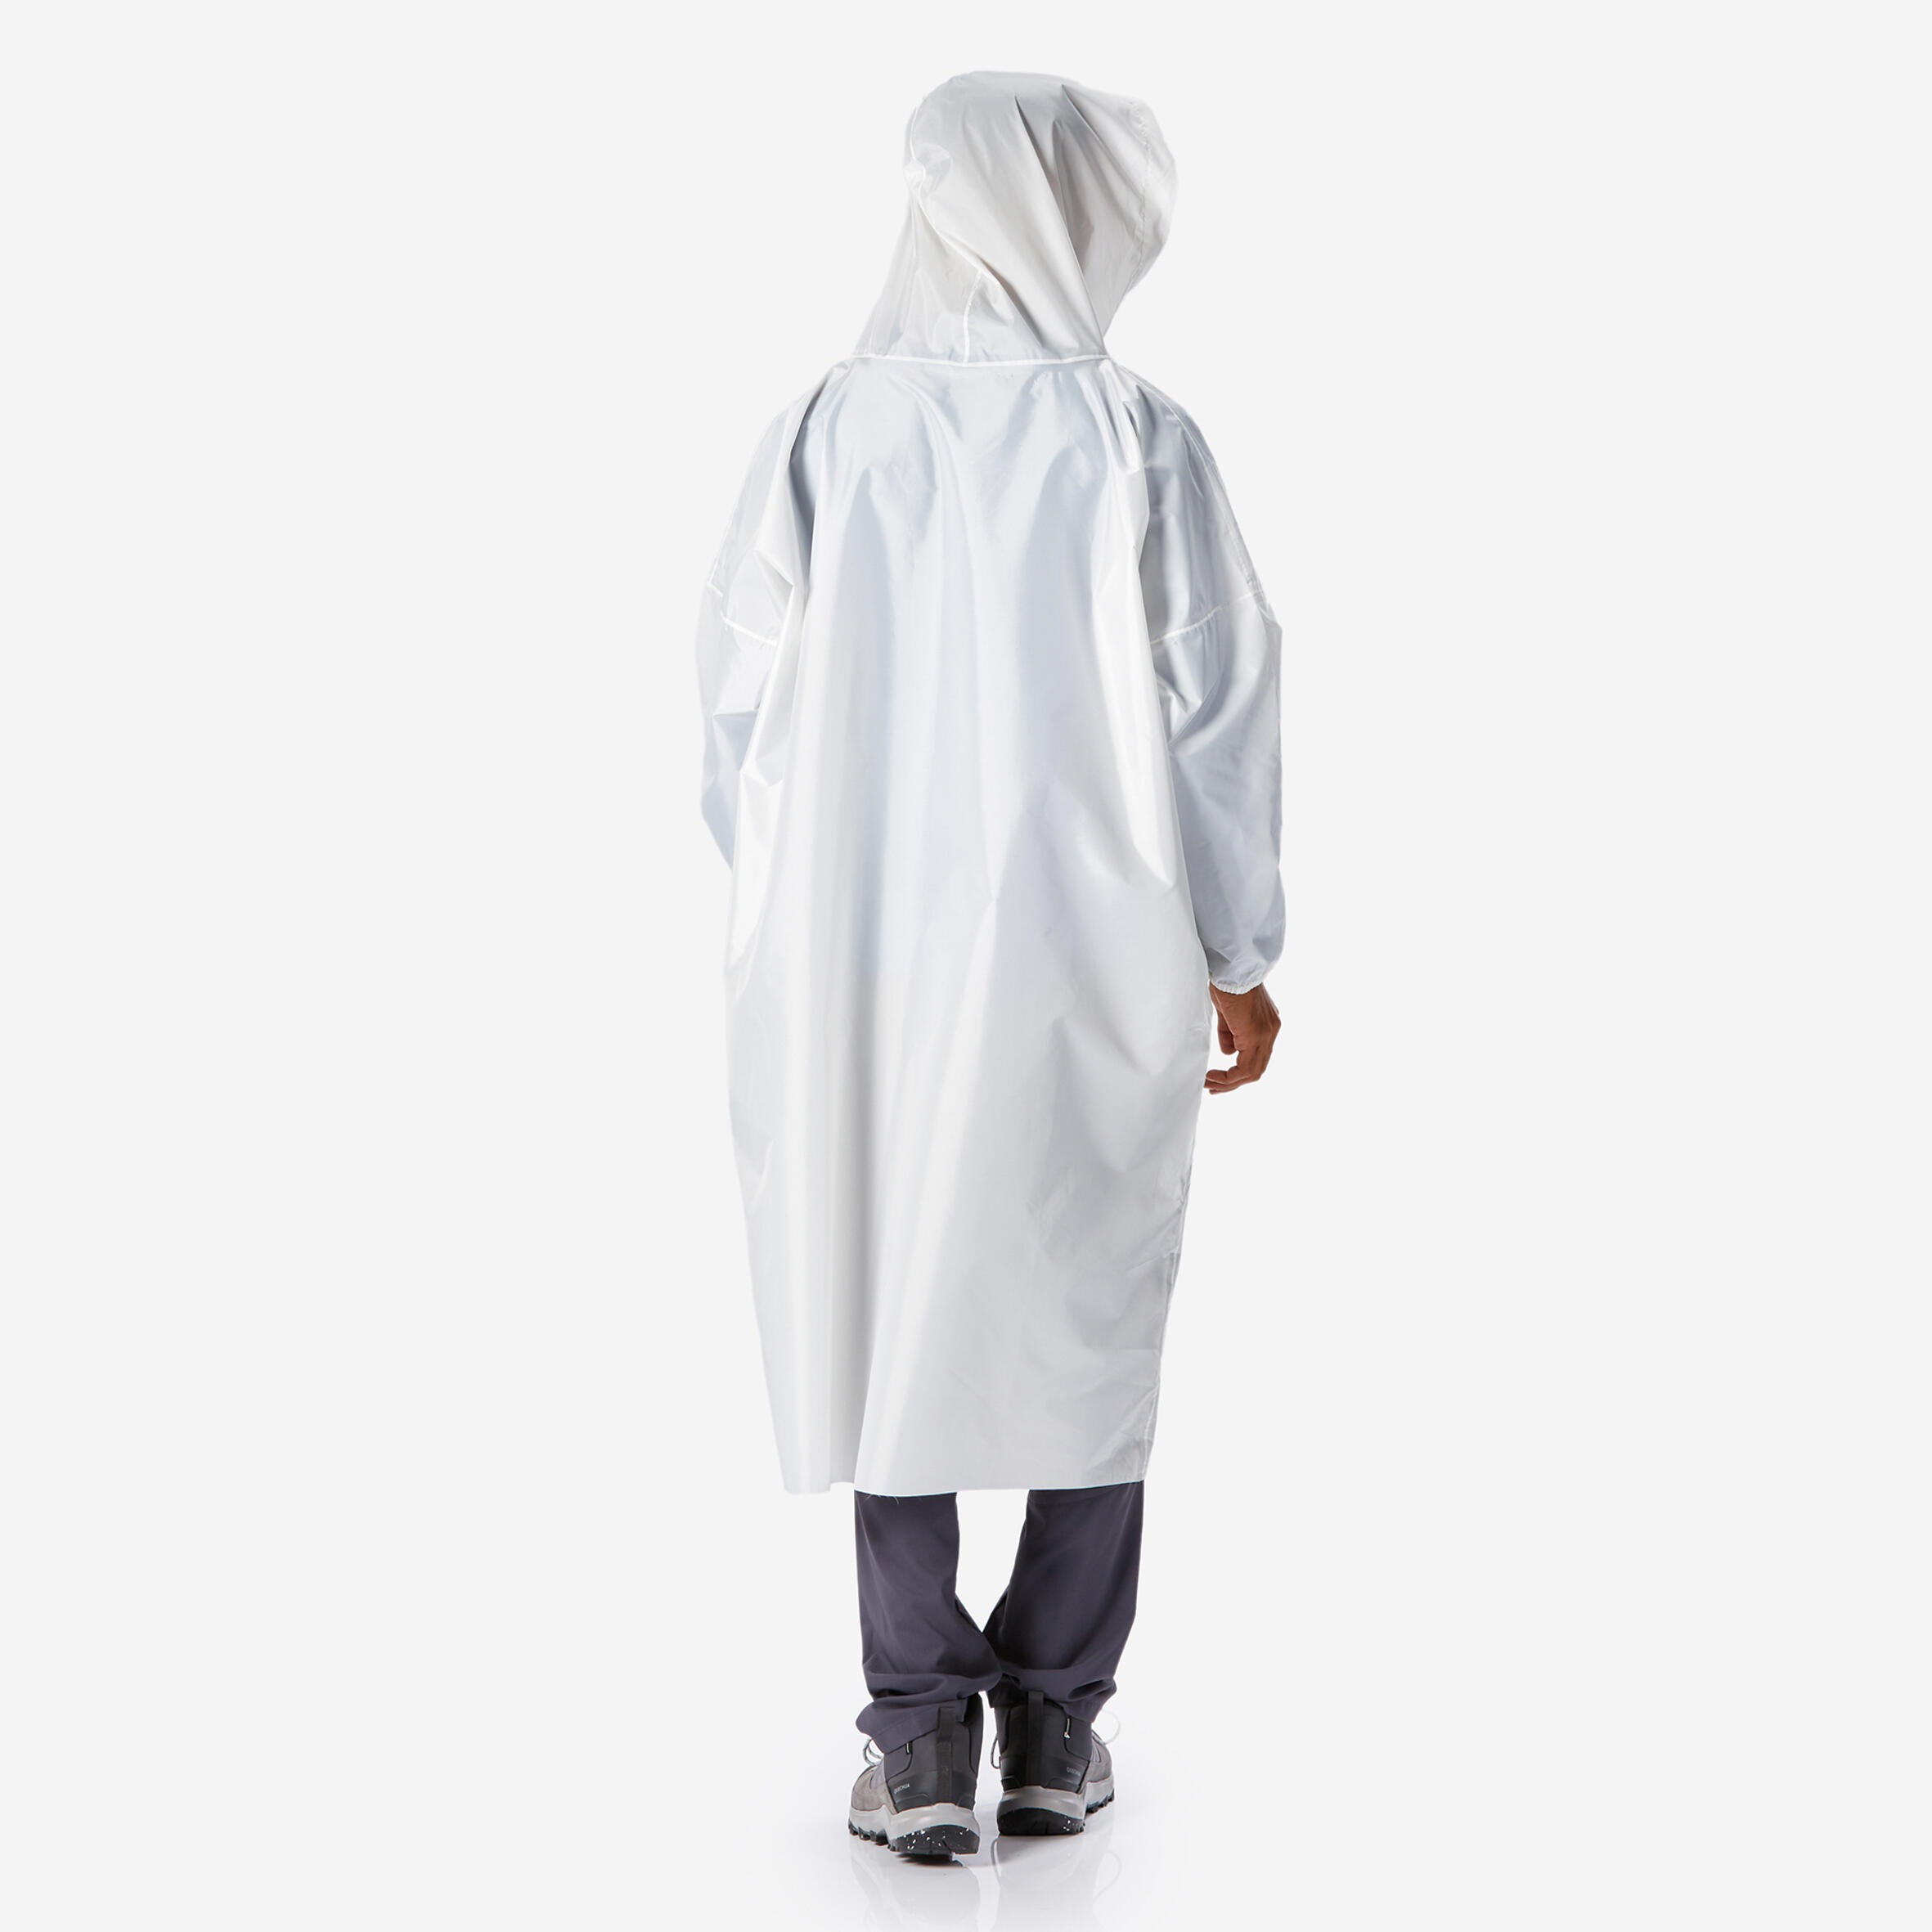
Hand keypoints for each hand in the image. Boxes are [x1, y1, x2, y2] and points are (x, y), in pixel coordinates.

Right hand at [1205, 980, 1279, 1094]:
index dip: (1238, 1072)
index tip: (1218, 1077)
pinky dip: (1229, 1077)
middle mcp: (1271, 1030)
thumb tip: (1229, 1052)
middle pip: (1256, 1069)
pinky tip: (1213, 1076)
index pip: (1257, 1057)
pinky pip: (1246, 1067)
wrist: (1231, 967)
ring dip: (1229, 1083)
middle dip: (1233, 1082)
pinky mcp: (1256, 1034)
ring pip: (1252, 1072)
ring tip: (1209, 1084)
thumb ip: (1230, 1033)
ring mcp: (1267, 1033)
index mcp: (1267, 1024)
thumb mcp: (1227, 1012)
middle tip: (1212, 1087)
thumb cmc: (1226, 981)